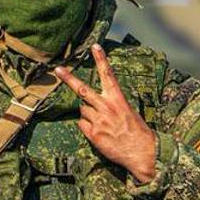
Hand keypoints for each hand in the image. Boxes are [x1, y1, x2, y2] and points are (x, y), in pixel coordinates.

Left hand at [54, 45, 157, 183]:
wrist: (141, 152)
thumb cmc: (137, 132)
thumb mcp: (129, 112)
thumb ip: (113, 104)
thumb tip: (98, 103)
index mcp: (118, 99)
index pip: (108, 75)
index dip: (101, 60)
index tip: (95, 47)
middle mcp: (106, 107)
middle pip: (83, 90)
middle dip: (69, 79)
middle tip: (58, 69)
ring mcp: (98, 120)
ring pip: (82, 109)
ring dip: (88, 113)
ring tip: (101, 122)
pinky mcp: (93, 134)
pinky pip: (82, 124)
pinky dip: (87, 126)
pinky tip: (98, 132)